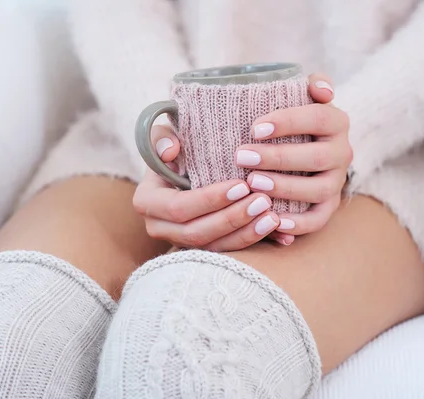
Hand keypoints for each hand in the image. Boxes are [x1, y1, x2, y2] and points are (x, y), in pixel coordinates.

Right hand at [133, 126, 280, 251]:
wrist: (186, 168)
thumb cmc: (179, 148)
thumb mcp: (166, 136)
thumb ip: (162, 137)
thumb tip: (171, 149)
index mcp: (147, 202)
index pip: (178, 207)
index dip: (210, 199)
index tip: (241, 185)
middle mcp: (160, 227)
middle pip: (197, 232)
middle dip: (232, 218)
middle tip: (263, 201)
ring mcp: (181, 242)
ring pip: (214, 247)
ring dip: (246, 234)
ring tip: (273, 217)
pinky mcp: (202, 250)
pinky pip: (228, 252)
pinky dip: (253, 240)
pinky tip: (277, 230)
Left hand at [236, 73, 351, 243]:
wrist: (306, 146)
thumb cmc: (292, 120)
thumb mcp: (302, 96)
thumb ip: (311, 85)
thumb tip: (323, 89)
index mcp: (336, 122)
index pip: (318, 118)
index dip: (288, 122)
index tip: (254, 128)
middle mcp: (342, 152)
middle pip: (316, 157)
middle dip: (278, 158)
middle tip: (242, 156)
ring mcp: (337, 182)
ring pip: (318, 190)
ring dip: (285, 188)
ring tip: (253, 184)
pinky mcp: (329, 206)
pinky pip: (319, 219)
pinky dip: (299, 224)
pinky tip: (273, 221)